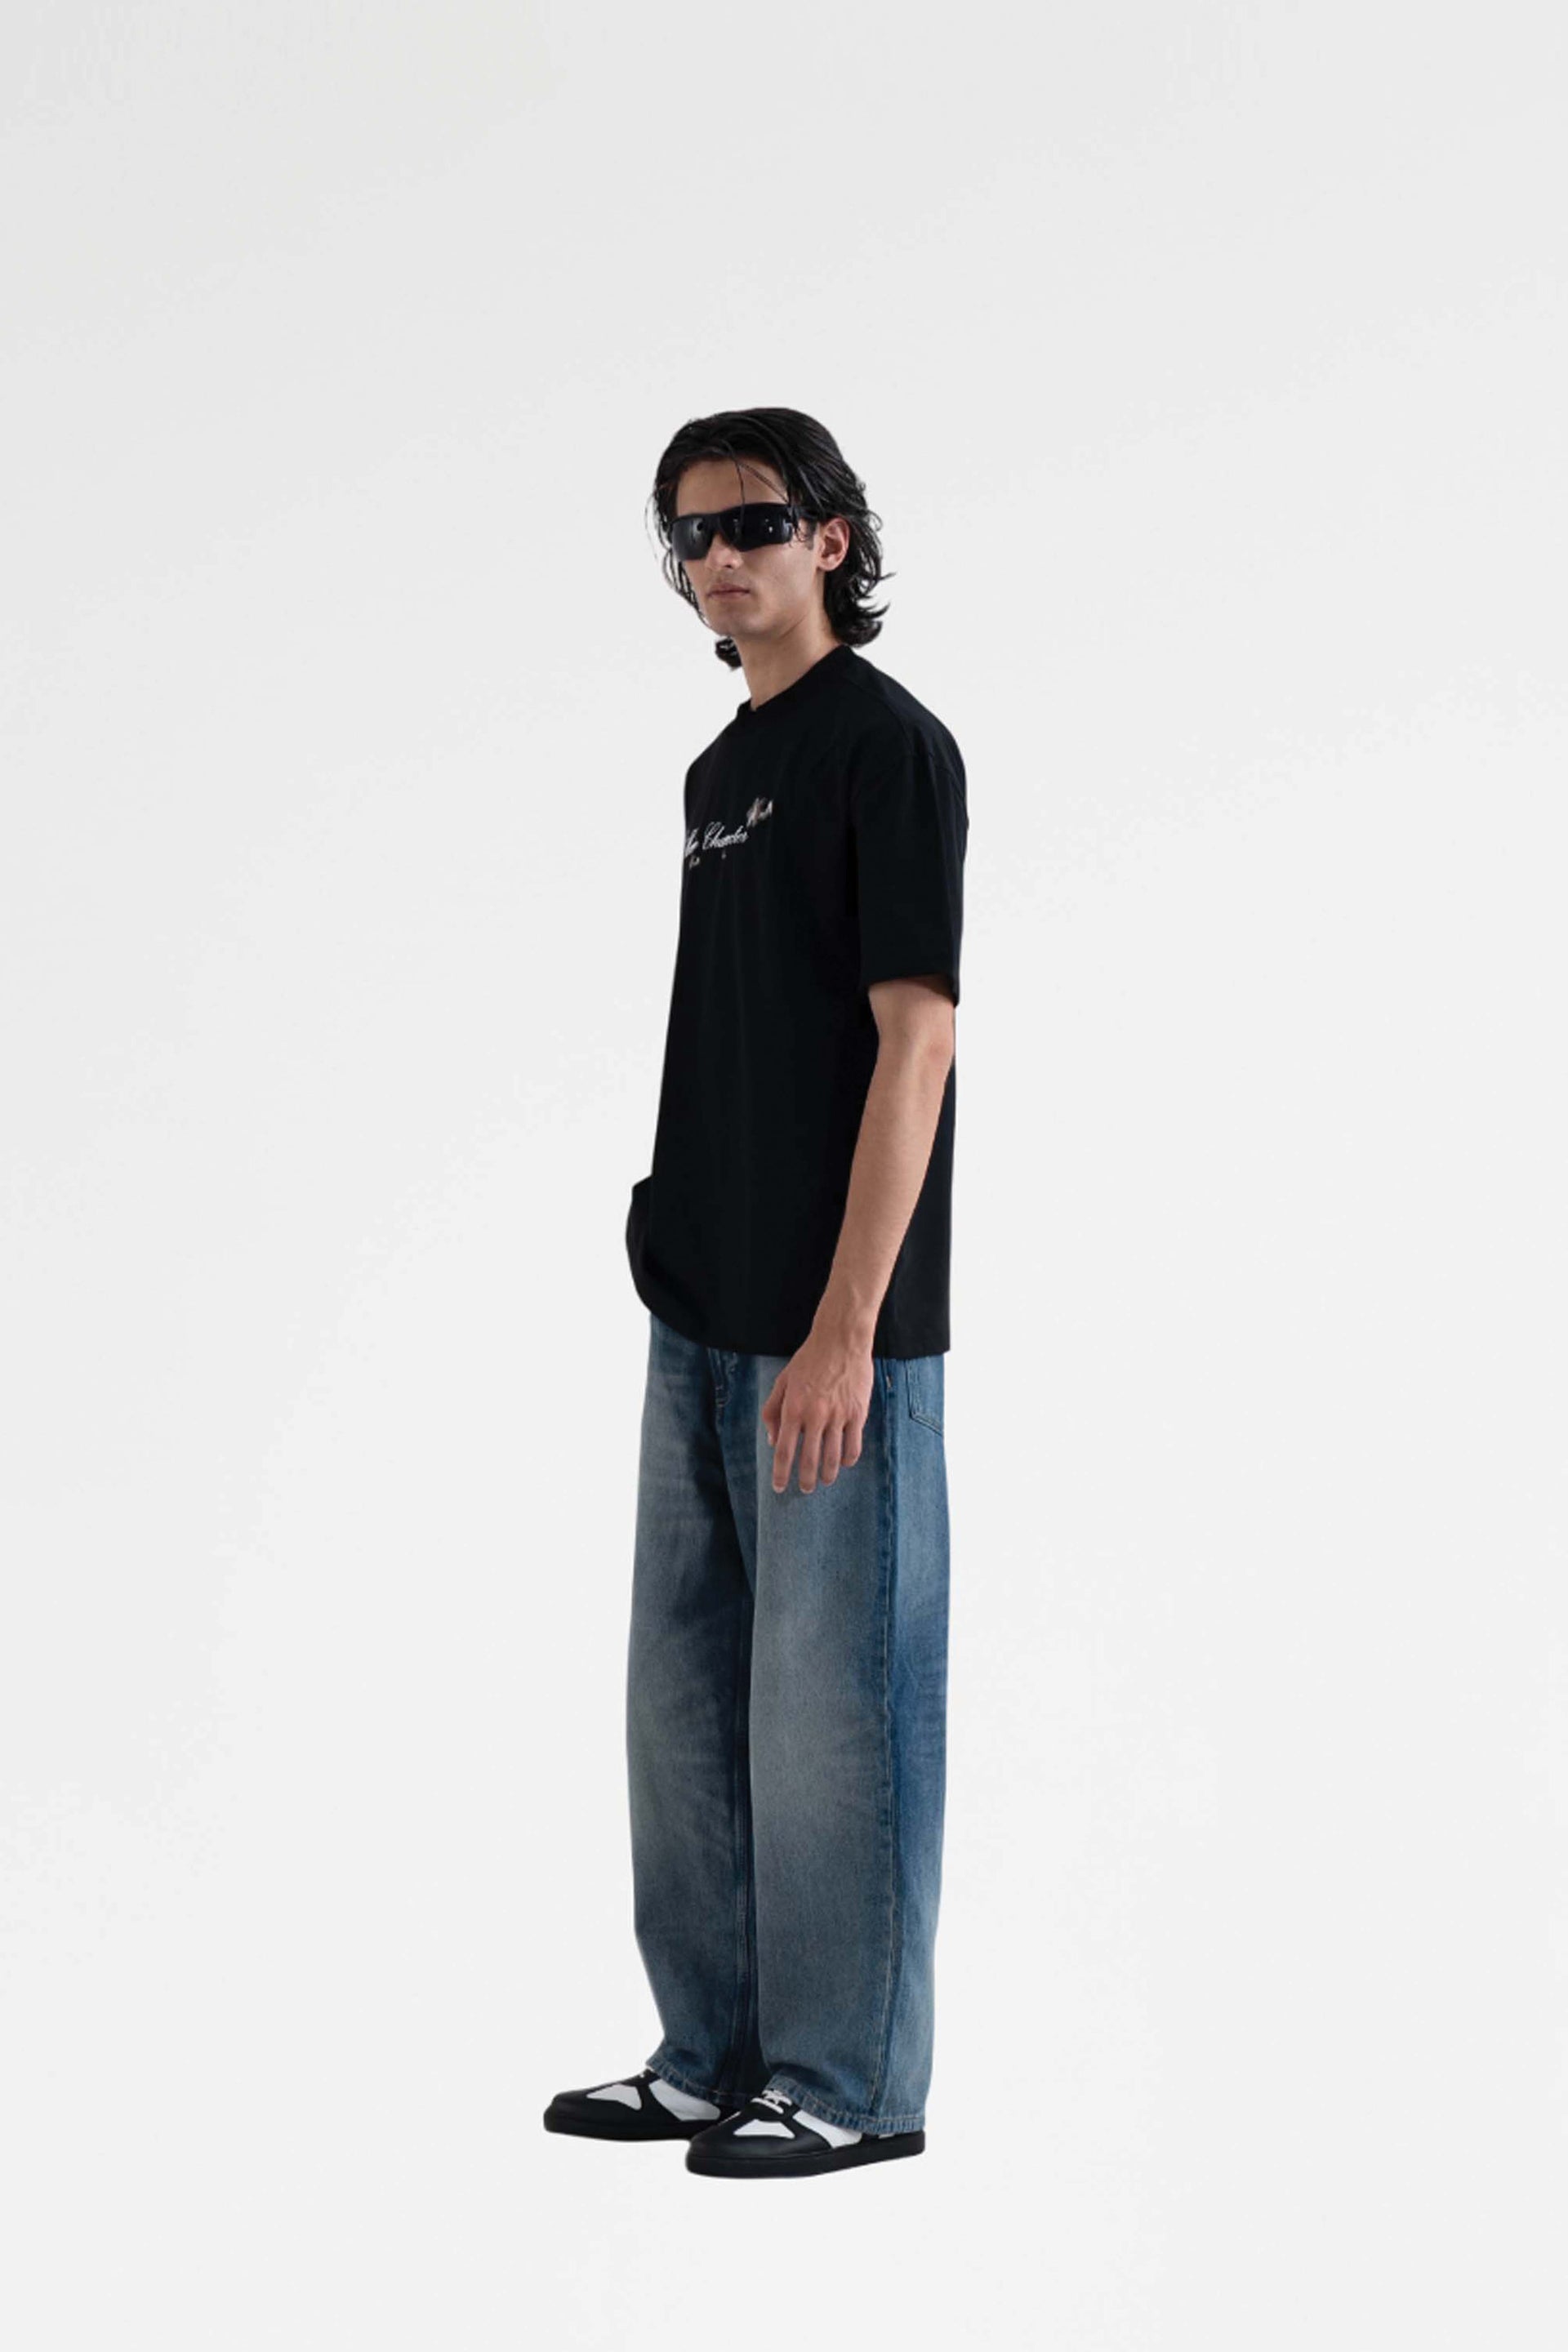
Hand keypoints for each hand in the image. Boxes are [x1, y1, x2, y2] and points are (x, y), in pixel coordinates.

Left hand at [760, 1327, 874, 1494]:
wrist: (841, 1340)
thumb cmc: (808, 1360)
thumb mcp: (782, 1382)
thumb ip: (773, 1411)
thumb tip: (773, 1440)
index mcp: (793, 1409)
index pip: (784, 1451)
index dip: (781, 1474)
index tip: (779, 1487)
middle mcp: (815, 1416)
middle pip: (809, 1460)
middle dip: (806, 1481)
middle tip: (805, 1489)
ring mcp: (838, 1416)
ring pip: (833, 1457)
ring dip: (828, 1474)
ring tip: (825, 1480)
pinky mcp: (858, 1413)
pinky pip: (854, 1445)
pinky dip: (849, 1459)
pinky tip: (845, 1462)